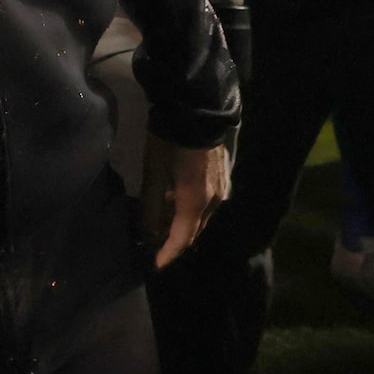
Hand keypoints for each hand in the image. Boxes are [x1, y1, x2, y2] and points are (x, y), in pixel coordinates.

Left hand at [142, 135, 229, 267]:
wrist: (196, 109)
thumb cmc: (169, 142)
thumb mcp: (153, 173)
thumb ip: (151, 206)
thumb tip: (149, 231)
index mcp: (195, 202)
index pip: (182, 238)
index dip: (168, 253)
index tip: (157, 264)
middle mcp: (214, 200)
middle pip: (194, 229)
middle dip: (175, 239)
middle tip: (156, 242)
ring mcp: (222, 187)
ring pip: (201, 215)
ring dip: (183, 221)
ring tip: (163, 219)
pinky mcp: (224, 176)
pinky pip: (208, 202)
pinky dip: (192, 207)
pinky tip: (176, 198)